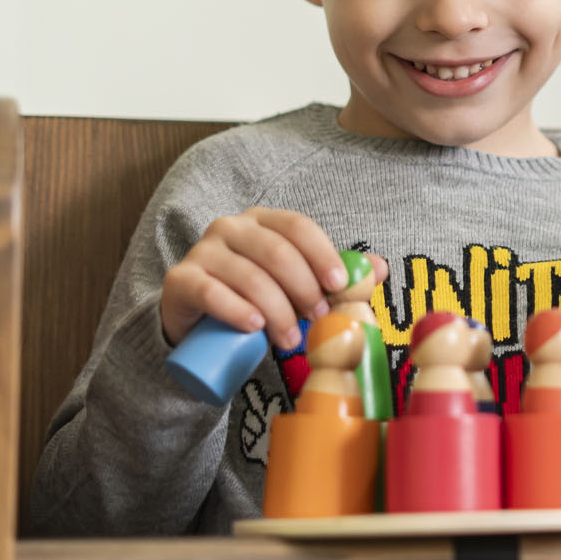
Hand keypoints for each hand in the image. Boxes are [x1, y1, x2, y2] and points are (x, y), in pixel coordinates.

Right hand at [160, 209, 380, 351]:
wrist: (200, 326)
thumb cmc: (255, 299)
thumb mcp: (295, 285)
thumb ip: (333, 276)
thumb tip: (380, 269)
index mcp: (262, 220)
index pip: (297, 226)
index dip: (322, 253)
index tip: (339, 285)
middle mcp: (230, 228)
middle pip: (277, 252)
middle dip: (304, 288)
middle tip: (318, 319)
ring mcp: (202, 251)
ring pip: (249, 277)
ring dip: (277, 311)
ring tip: (291, 339)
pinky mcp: (180, 280)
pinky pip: (210, 292)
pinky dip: (236, 310)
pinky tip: (254, 327)